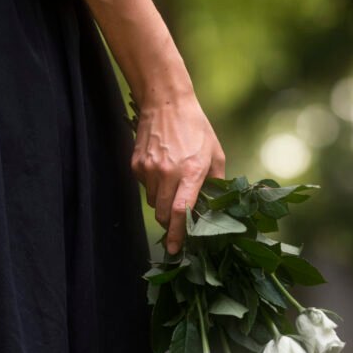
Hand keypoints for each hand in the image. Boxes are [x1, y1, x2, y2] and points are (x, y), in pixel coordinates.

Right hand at [130, 93, 225, 254]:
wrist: (166, 103)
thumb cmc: (196, 129)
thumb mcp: (216, 155)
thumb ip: (216, 183)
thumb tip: (214, 208)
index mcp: (191, 172)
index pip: (179, 212)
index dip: (176, 234)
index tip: (174, 249)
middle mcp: (167, 173)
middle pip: (162, 214)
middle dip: (169, 224)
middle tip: (178, 224)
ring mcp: (149, 169)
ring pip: (152, 203)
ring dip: (162, 204)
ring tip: (173, 186)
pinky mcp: (136, 165)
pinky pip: (144, 188)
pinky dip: (153, 188)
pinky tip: (162, 172)